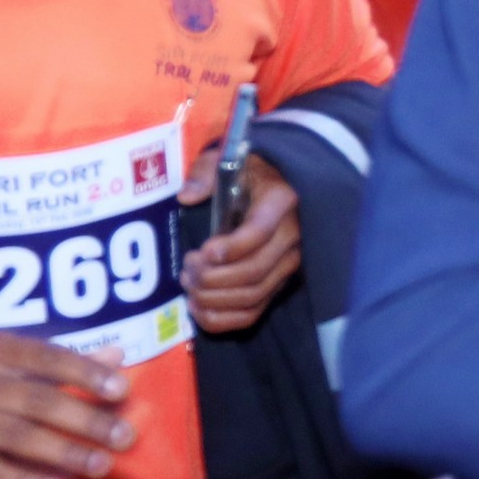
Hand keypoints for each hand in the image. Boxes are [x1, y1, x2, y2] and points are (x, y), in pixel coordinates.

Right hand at [0, 327, 138, 478]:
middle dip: (85, 420)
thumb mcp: (2, 363)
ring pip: (16, 436)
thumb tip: (118, 355)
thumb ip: (59, 363)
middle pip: (36, 400)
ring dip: (63, 453)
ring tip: (101, 466)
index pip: (45, 356)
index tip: (122, 391)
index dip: (85, 372)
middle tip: (126, 438)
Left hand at [186, 155, 298, 332]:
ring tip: (189, 283)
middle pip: (254, 270)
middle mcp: (292, 237)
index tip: (203, 251)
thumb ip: (206, 172)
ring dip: (213, 297)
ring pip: (253, 295)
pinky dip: (223, 319)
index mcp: (282, 201)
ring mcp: (288, 264)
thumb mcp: (227, 159)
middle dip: (212, 277)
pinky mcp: (279, 283)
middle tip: (187, 268)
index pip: (260, 232)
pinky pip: (253, 312)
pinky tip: (198, 309)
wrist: (279, 184)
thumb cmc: (249, 171)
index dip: (231, 248)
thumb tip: (187, 197)